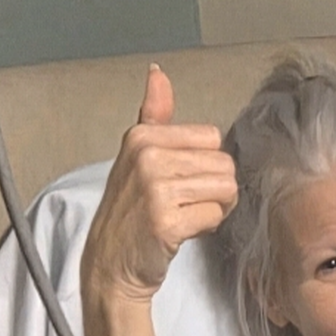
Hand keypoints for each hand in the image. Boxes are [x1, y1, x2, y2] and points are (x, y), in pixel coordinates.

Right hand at [82, 64, 237, 302]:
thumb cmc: (131, 211)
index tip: (183, 180)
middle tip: (187, 203)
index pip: (212, 137)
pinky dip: (206, 227)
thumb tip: (158, 72)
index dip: (207, 164)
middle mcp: (147, 156)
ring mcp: (155, 188)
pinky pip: (215, 215)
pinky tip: (183, 231)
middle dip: (215, 188)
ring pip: (225, 189)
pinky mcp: (166, 220)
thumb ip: (154, 115)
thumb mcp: (136, 155)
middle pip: (224, 164)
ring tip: (186, 216)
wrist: (111, 263)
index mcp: (142, 136)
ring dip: (214, 208)